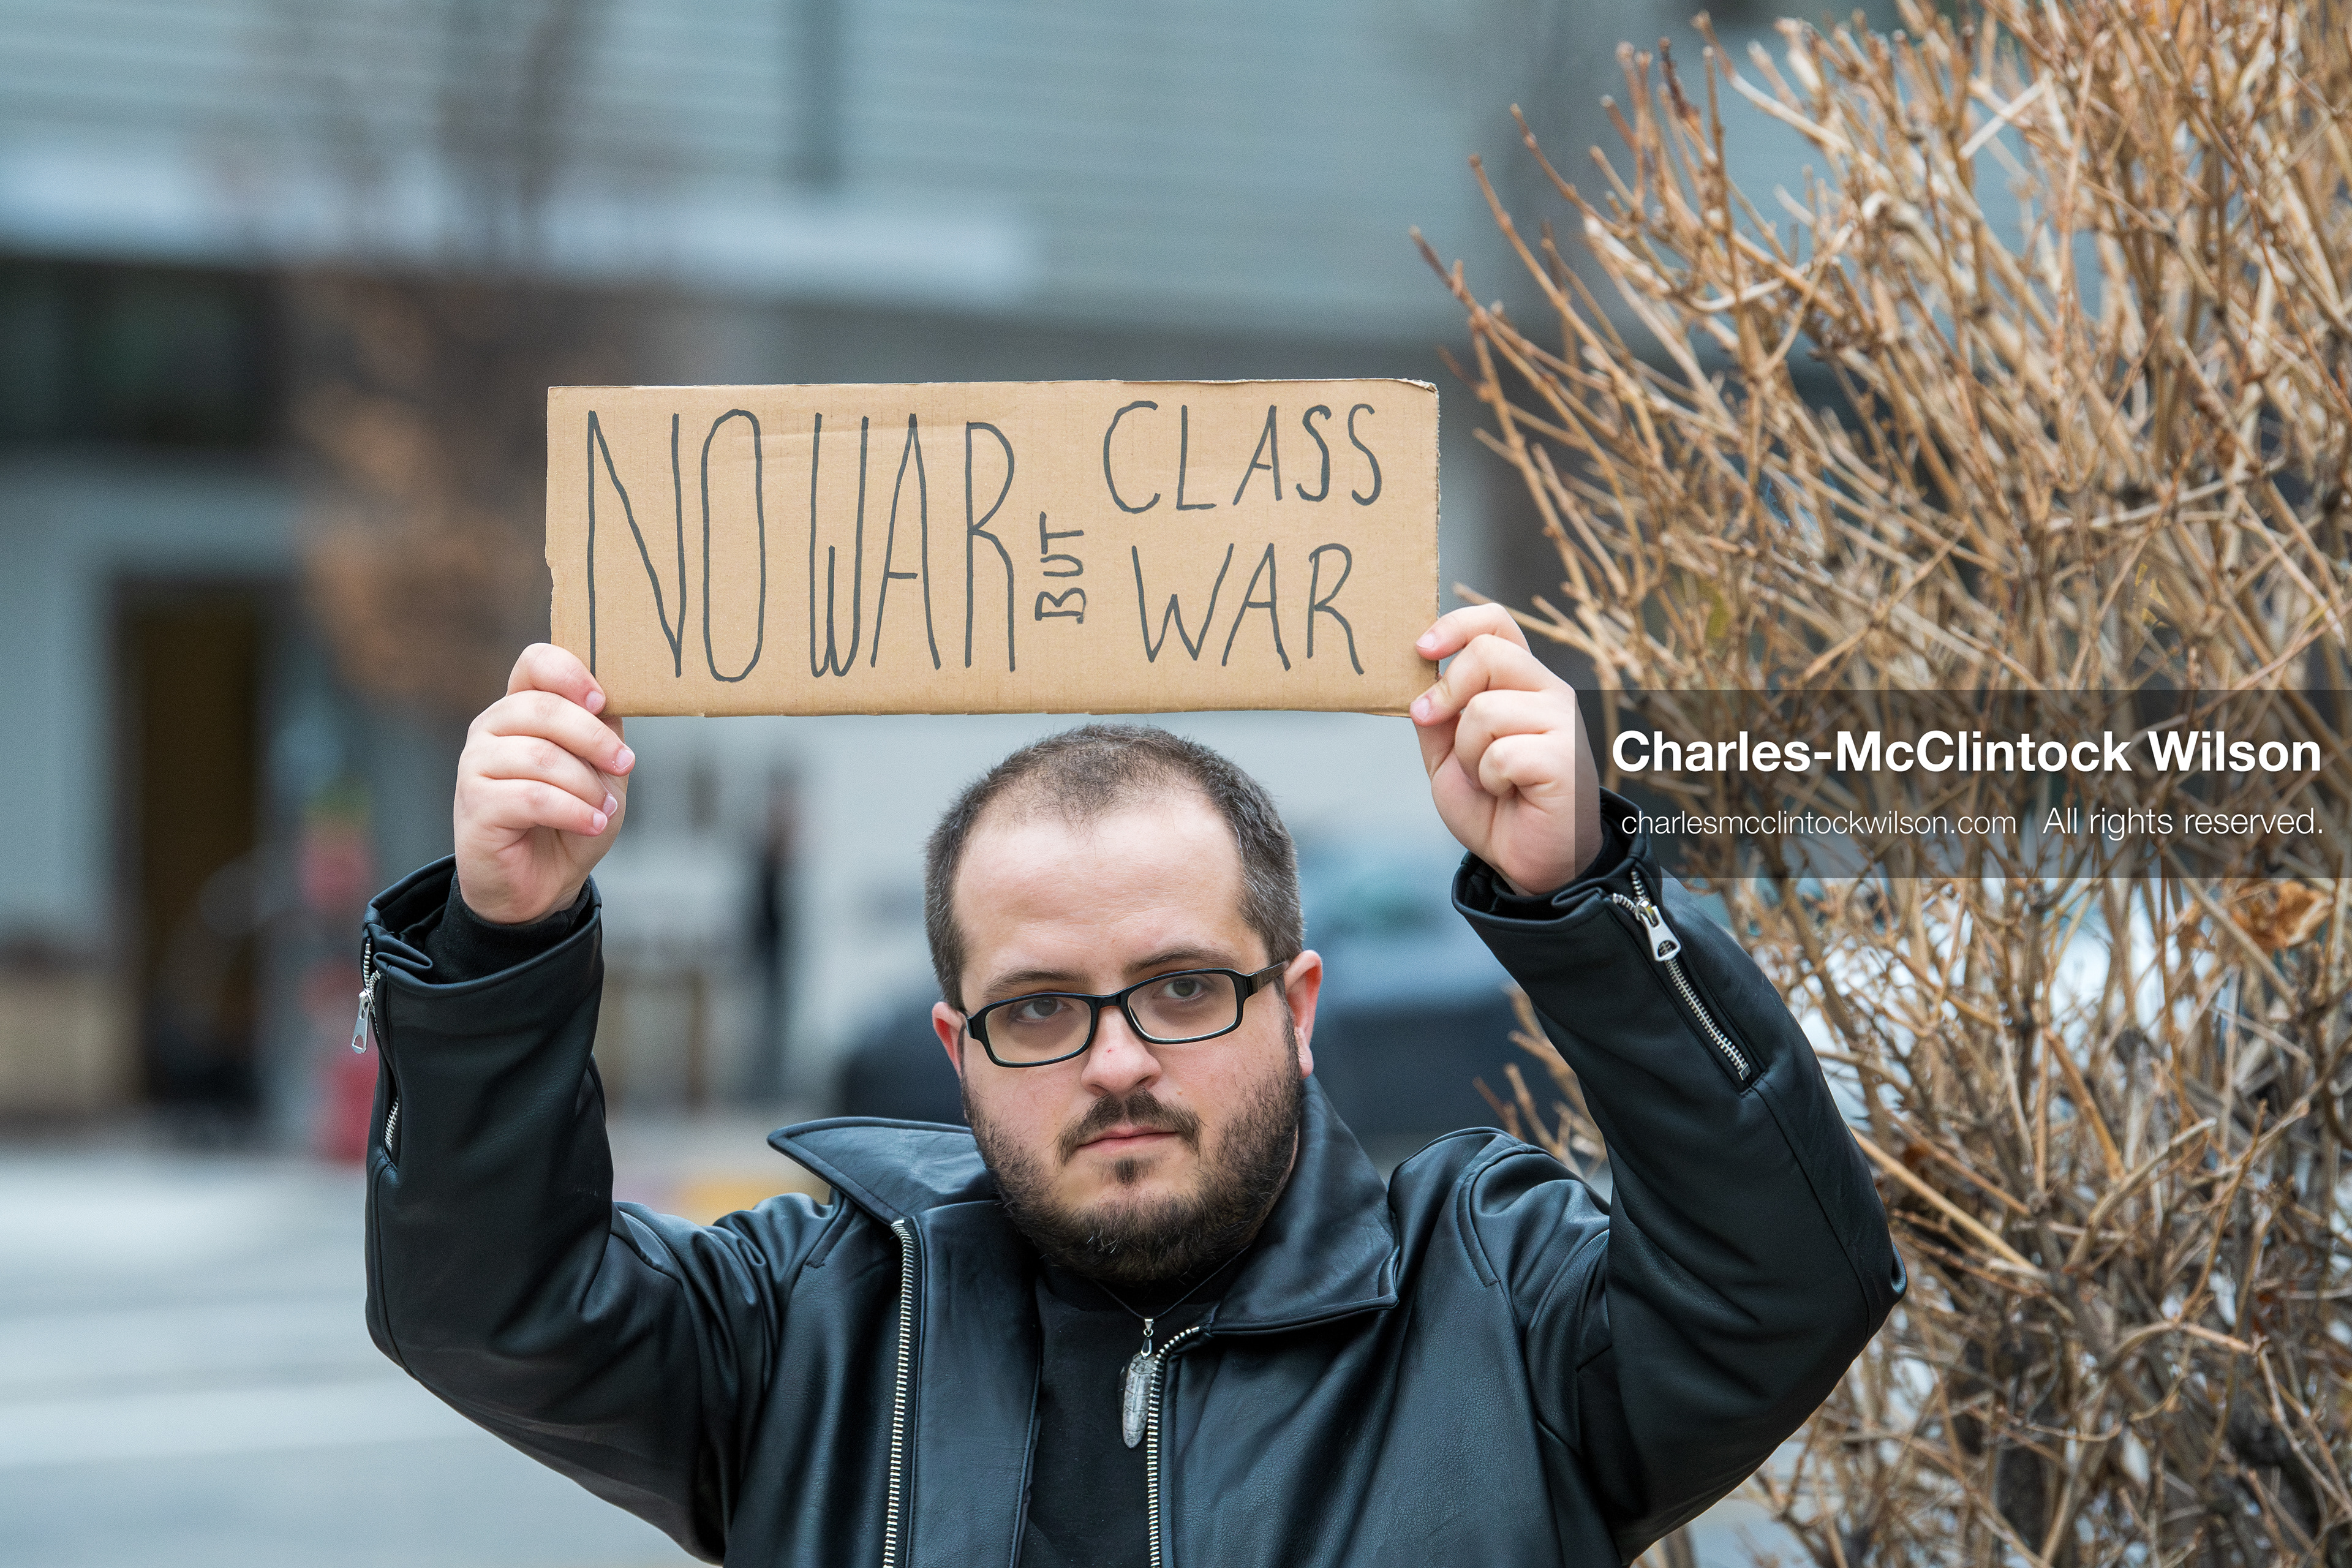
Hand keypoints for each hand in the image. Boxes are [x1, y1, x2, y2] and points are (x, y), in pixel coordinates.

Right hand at [453, 644, 634, 924]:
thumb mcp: (600, 770)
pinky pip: (531, 796)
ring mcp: (476, 764)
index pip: (535, 663)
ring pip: (539, 755)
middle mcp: (491, 728)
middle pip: (542, 707)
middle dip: (593, 737)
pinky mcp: (474, 803)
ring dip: (585, 785)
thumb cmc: (570, 820)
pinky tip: (591, 824)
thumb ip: (603, 731)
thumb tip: (614, 697)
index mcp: (521, 709)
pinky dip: (572, 811)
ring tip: (603, 809)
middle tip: (623, 764)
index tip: (602, 702)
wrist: (542, 884)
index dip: (571, 673)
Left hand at [1408, 606, 1599, 896]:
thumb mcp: (1448, 752)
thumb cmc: (1493, 804)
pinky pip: (1501, 753)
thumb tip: (1419, 680)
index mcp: (1522, 682)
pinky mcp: (1565, 758)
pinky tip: (1507, 792)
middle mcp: (1549, 692)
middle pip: (1487, 653)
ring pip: (1486, 709)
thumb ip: (1436, 714)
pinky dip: (1490, 780)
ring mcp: (1563, 722)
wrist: (1528, 859)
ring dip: (1468, 753)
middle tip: (1440, 729)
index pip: (1496, 623)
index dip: (1456, 625)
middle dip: (1448, 694)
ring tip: (1488, 778)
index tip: (1422, 650)